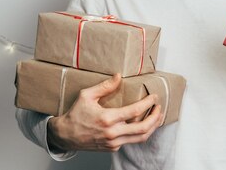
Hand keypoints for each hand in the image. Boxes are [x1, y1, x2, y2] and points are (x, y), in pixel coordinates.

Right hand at [48, 73, 163, 151]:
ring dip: (152, 127)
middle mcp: (112, 133)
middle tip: (159, 107)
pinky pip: (131, 141)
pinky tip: (143, 124)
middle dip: (155, 117)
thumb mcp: (86, 96)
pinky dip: (140, 133)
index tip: (154, 97)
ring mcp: (113, 143)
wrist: (66, 136)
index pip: (135, 111)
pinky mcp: (112, 148)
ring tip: (157, 117)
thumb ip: (105, 86)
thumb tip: (119, 76)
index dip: (148, 103)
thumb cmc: (75, 114)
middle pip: (143, 128)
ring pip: (140, 138)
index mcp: (107, 118)